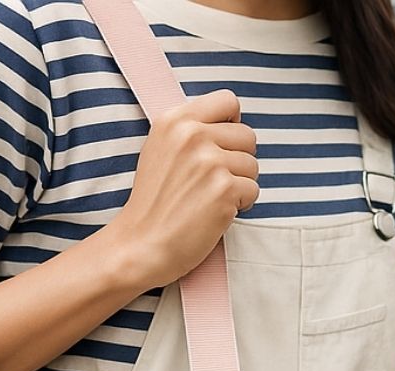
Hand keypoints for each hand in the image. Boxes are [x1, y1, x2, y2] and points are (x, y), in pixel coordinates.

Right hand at [108, 90, 259, 290]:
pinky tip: (218, 213)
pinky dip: (242, 205)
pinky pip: (253, 191)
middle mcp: (193, 135)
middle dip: (239, 161)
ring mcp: (210, 162)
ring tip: (213, 199)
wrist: (141, 244)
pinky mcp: (224, 190)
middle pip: (247, 136)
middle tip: (217, 182)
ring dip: (241, 185)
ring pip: (253, 165)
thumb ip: (190, 132)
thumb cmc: (153, 204)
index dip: (233, 125)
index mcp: (175, 120)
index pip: (228, 101)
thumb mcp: (160, 150)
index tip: (224, 146)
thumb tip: (229, 125)